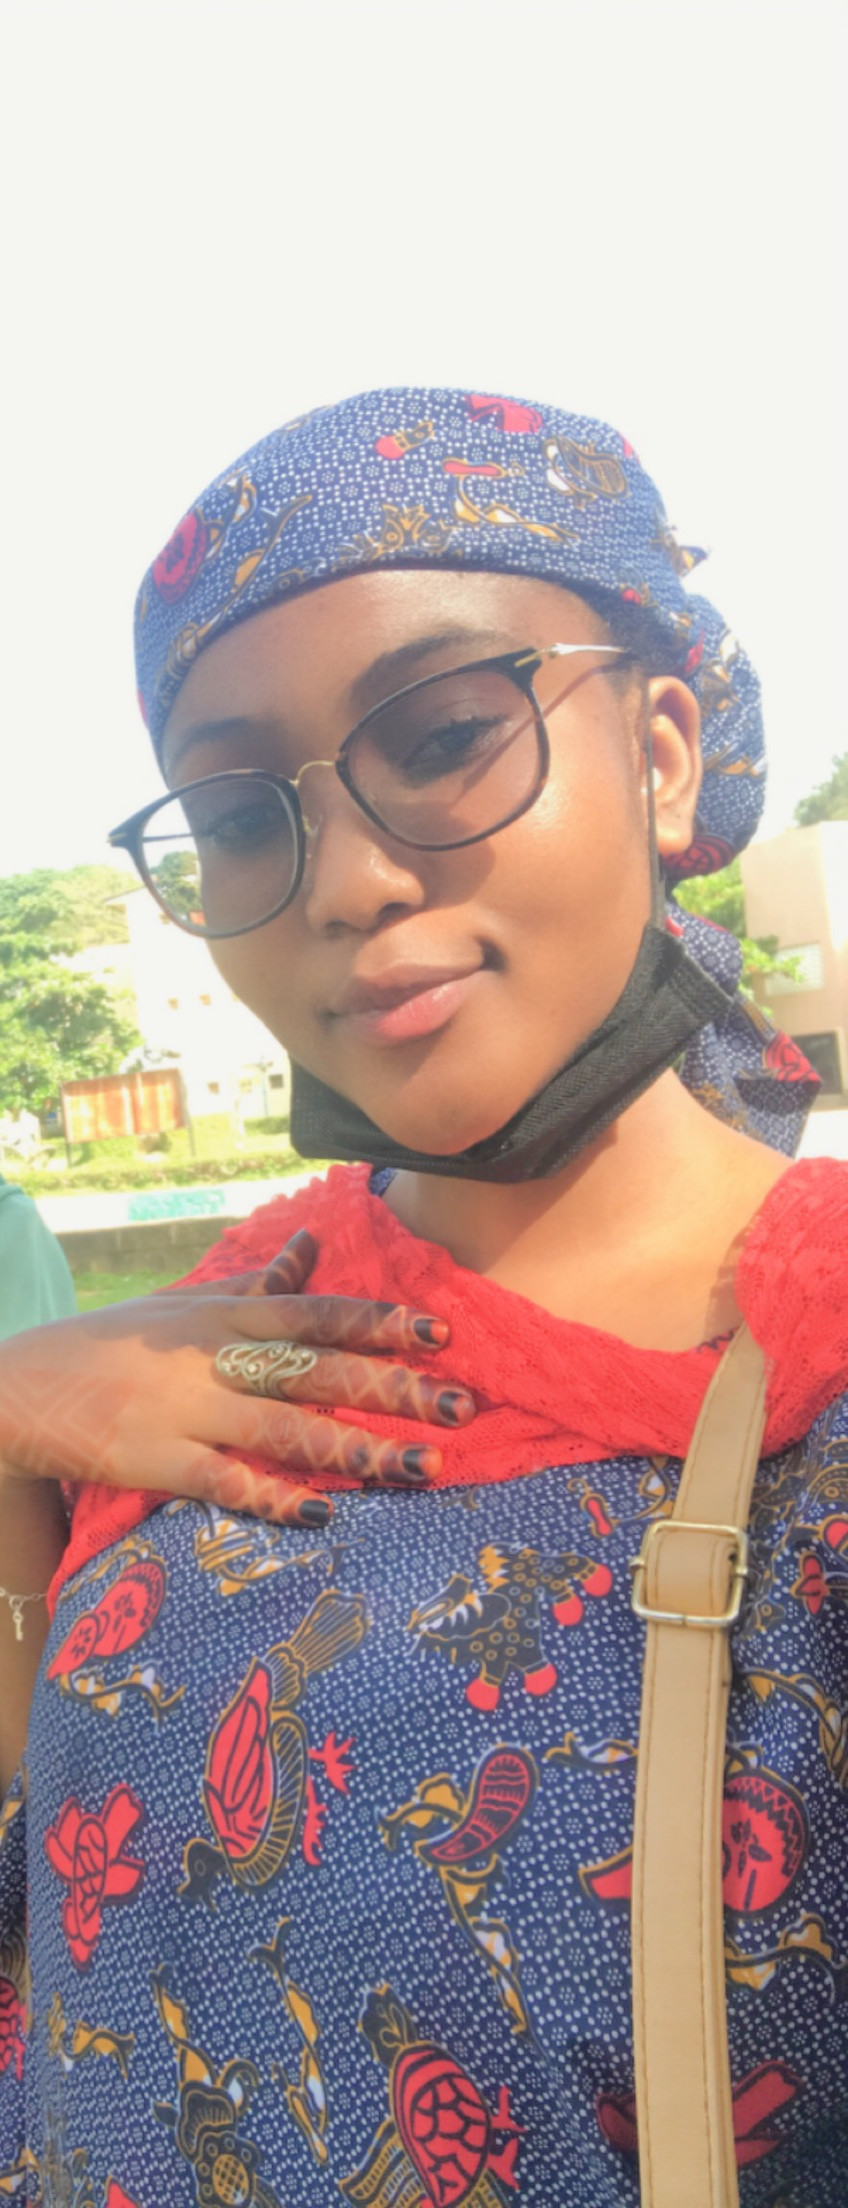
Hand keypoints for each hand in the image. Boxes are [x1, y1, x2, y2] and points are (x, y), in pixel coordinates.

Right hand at [0, 1230, 473, 1526]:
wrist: (17, 1386)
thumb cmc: (112, 1344)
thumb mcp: (184, 1302)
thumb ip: (254, 1281)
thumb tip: (312, 1246)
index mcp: (225, 1316)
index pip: (317, 1312)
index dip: (381, 1321)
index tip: (442, 1331)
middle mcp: (215, 1358)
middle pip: (318, 1369)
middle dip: (394, 1387)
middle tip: (461, 1406)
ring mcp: (187, 1411)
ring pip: (286, 1430)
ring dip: (358, 1450)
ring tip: (422, 1469)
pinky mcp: (158, 1462)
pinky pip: (226, 1483)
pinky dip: (275, 1498)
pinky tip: (324, 1515)